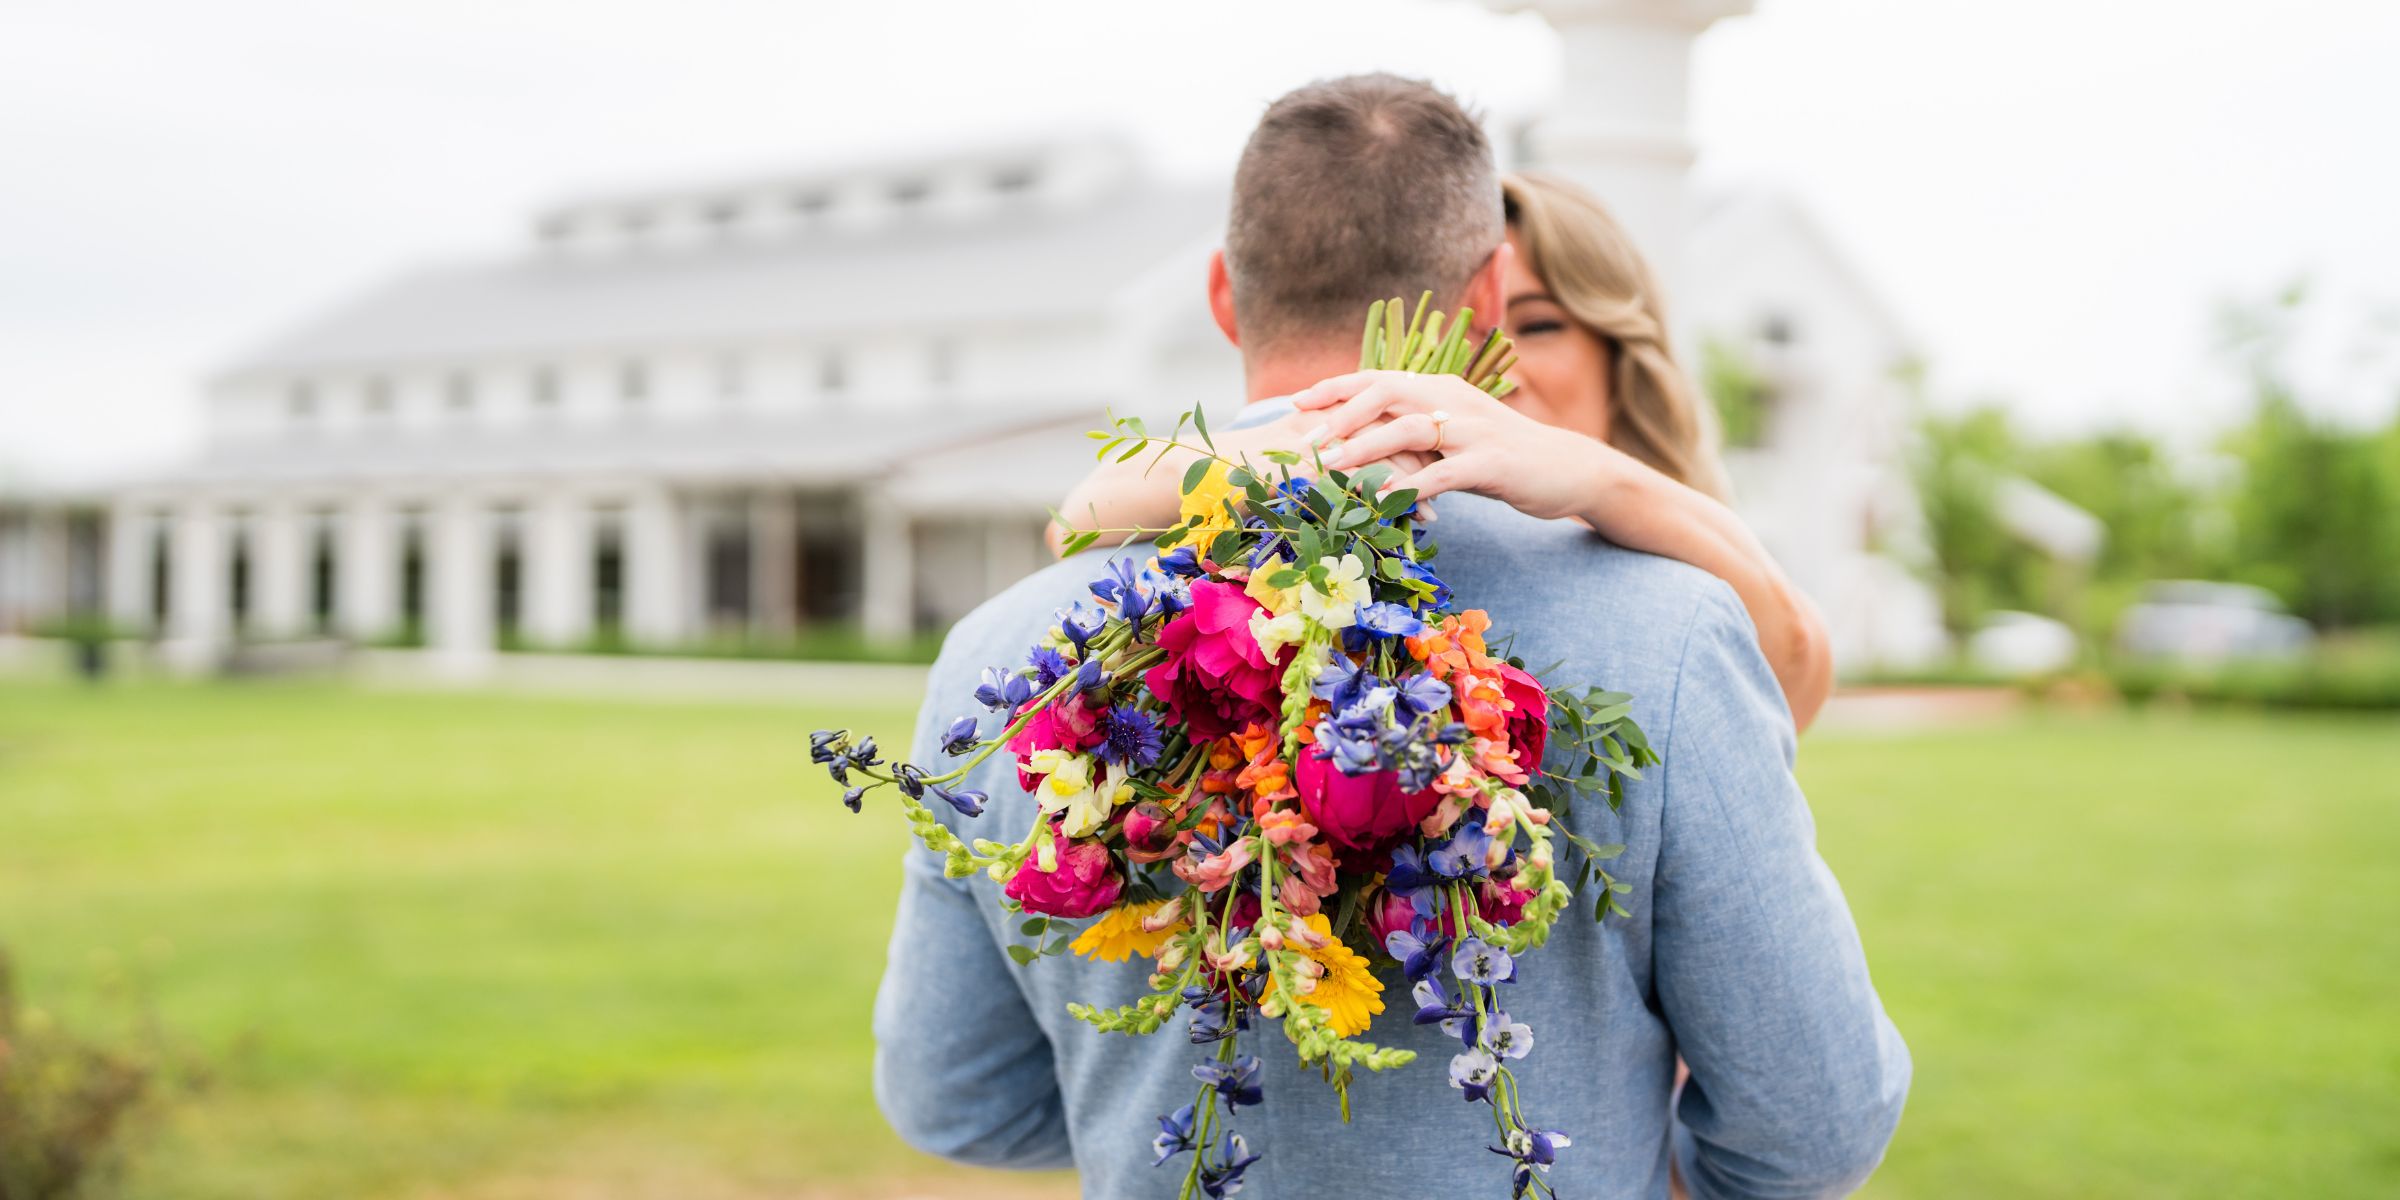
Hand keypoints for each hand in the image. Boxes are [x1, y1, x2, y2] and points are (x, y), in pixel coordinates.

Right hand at [1213, 403, 1433, 490]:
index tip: (1443, 463)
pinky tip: (1412, 518)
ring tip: (1435, 510)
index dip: (1420, 437)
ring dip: (1416, 481)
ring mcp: (1320, 437)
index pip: (1390, 413)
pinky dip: (1390, 497)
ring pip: (1385, 451)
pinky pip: (1362, 477)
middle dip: (1430, 458)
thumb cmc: (1248, 470)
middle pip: (1397, 427)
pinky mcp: (1311, 463)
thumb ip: (1329, 456)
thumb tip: (1364, 475)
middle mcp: (1329, 416)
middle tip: (1452, 485)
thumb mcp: (1296, 456)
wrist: (1204, 475)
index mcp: (1331, 408)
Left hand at [1291, 371, 1627, 522]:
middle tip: (1304, 437)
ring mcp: (1473, 430)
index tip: (1296, 403)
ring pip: (1409, 429)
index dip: (1336, 388)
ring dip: (1366, 447)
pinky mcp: (1491, 462)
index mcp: (1441, 389)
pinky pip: (1443, 472)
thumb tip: (1364, 437)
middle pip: (1386, 393)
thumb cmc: (1502, 454)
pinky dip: (1412, 485)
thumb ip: (1415, 429)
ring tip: (1331, 466)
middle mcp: (1454, 400)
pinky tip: (1385, 499)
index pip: (1378, 378)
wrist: (1567, 468)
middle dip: (1340, 414)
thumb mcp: (1455, 433)